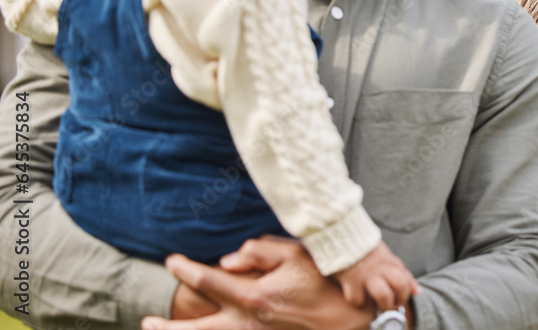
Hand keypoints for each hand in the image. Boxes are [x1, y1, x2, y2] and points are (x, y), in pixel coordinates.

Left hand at [142, 237, 376, 329]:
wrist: (356, 321)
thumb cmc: (328, 283)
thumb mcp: (298, 254)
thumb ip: (260, 252)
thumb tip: (228, 259)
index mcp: (255, 296)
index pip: (209, 281)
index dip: (186, 269)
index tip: (172, 261)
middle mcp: (249, 324)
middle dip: (168, 328)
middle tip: (146, 322)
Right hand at [335, 240, 420, 309]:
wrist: (342, 235)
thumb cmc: (365, 248)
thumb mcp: (387, 257)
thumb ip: (401, 273)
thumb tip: (418, 291)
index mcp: (390, 261)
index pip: (407, 280)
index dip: (405, 293)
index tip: (399, 299)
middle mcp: (381, 268)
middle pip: (401, 287)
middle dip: (399, 300)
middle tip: (391, 304)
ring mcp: (367, 274)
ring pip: (384, 295)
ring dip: (383, 305)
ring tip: (377, 306)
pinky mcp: (351, 279)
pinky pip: (358, 299)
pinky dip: (357, 301)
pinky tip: (356, 296)